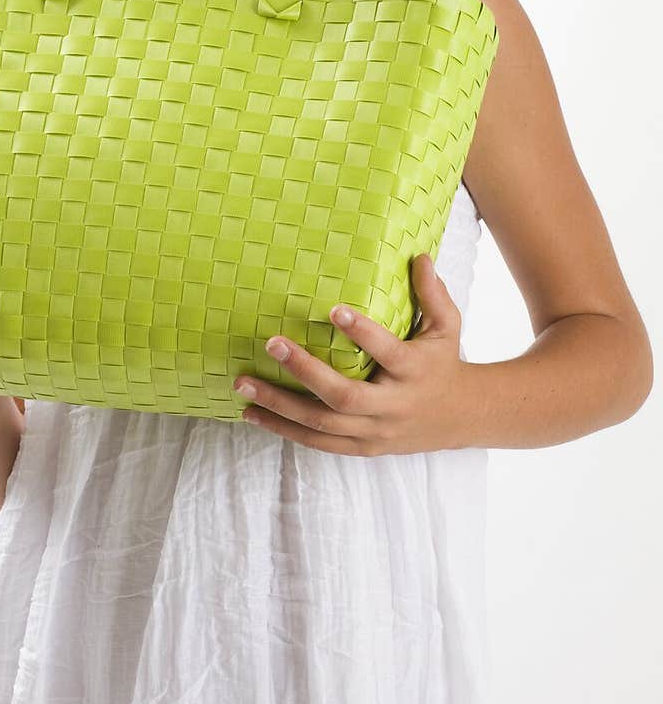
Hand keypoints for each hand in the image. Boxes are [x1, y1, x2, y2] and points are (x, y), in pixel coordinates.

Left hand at [233, 255, 472, 455]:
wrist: (460, 417)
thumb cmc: (442, 362)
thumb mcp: (447, 326)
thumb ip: (432, 294)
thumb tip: (420, 256)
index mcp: (414, 371)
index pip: (388, 352)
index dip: (362, 332)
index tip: (334, 309)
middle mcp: (392, 406)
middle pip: (344, 396)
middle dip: (305, 371)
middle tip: (271, 344)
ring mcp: (374, 431)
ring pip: (322, 425)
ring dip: (279, 405)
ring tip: (244, 385)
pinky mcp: (361, 447)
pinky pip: (317, 442)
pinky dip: (283, 430)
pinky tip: (253, 414)